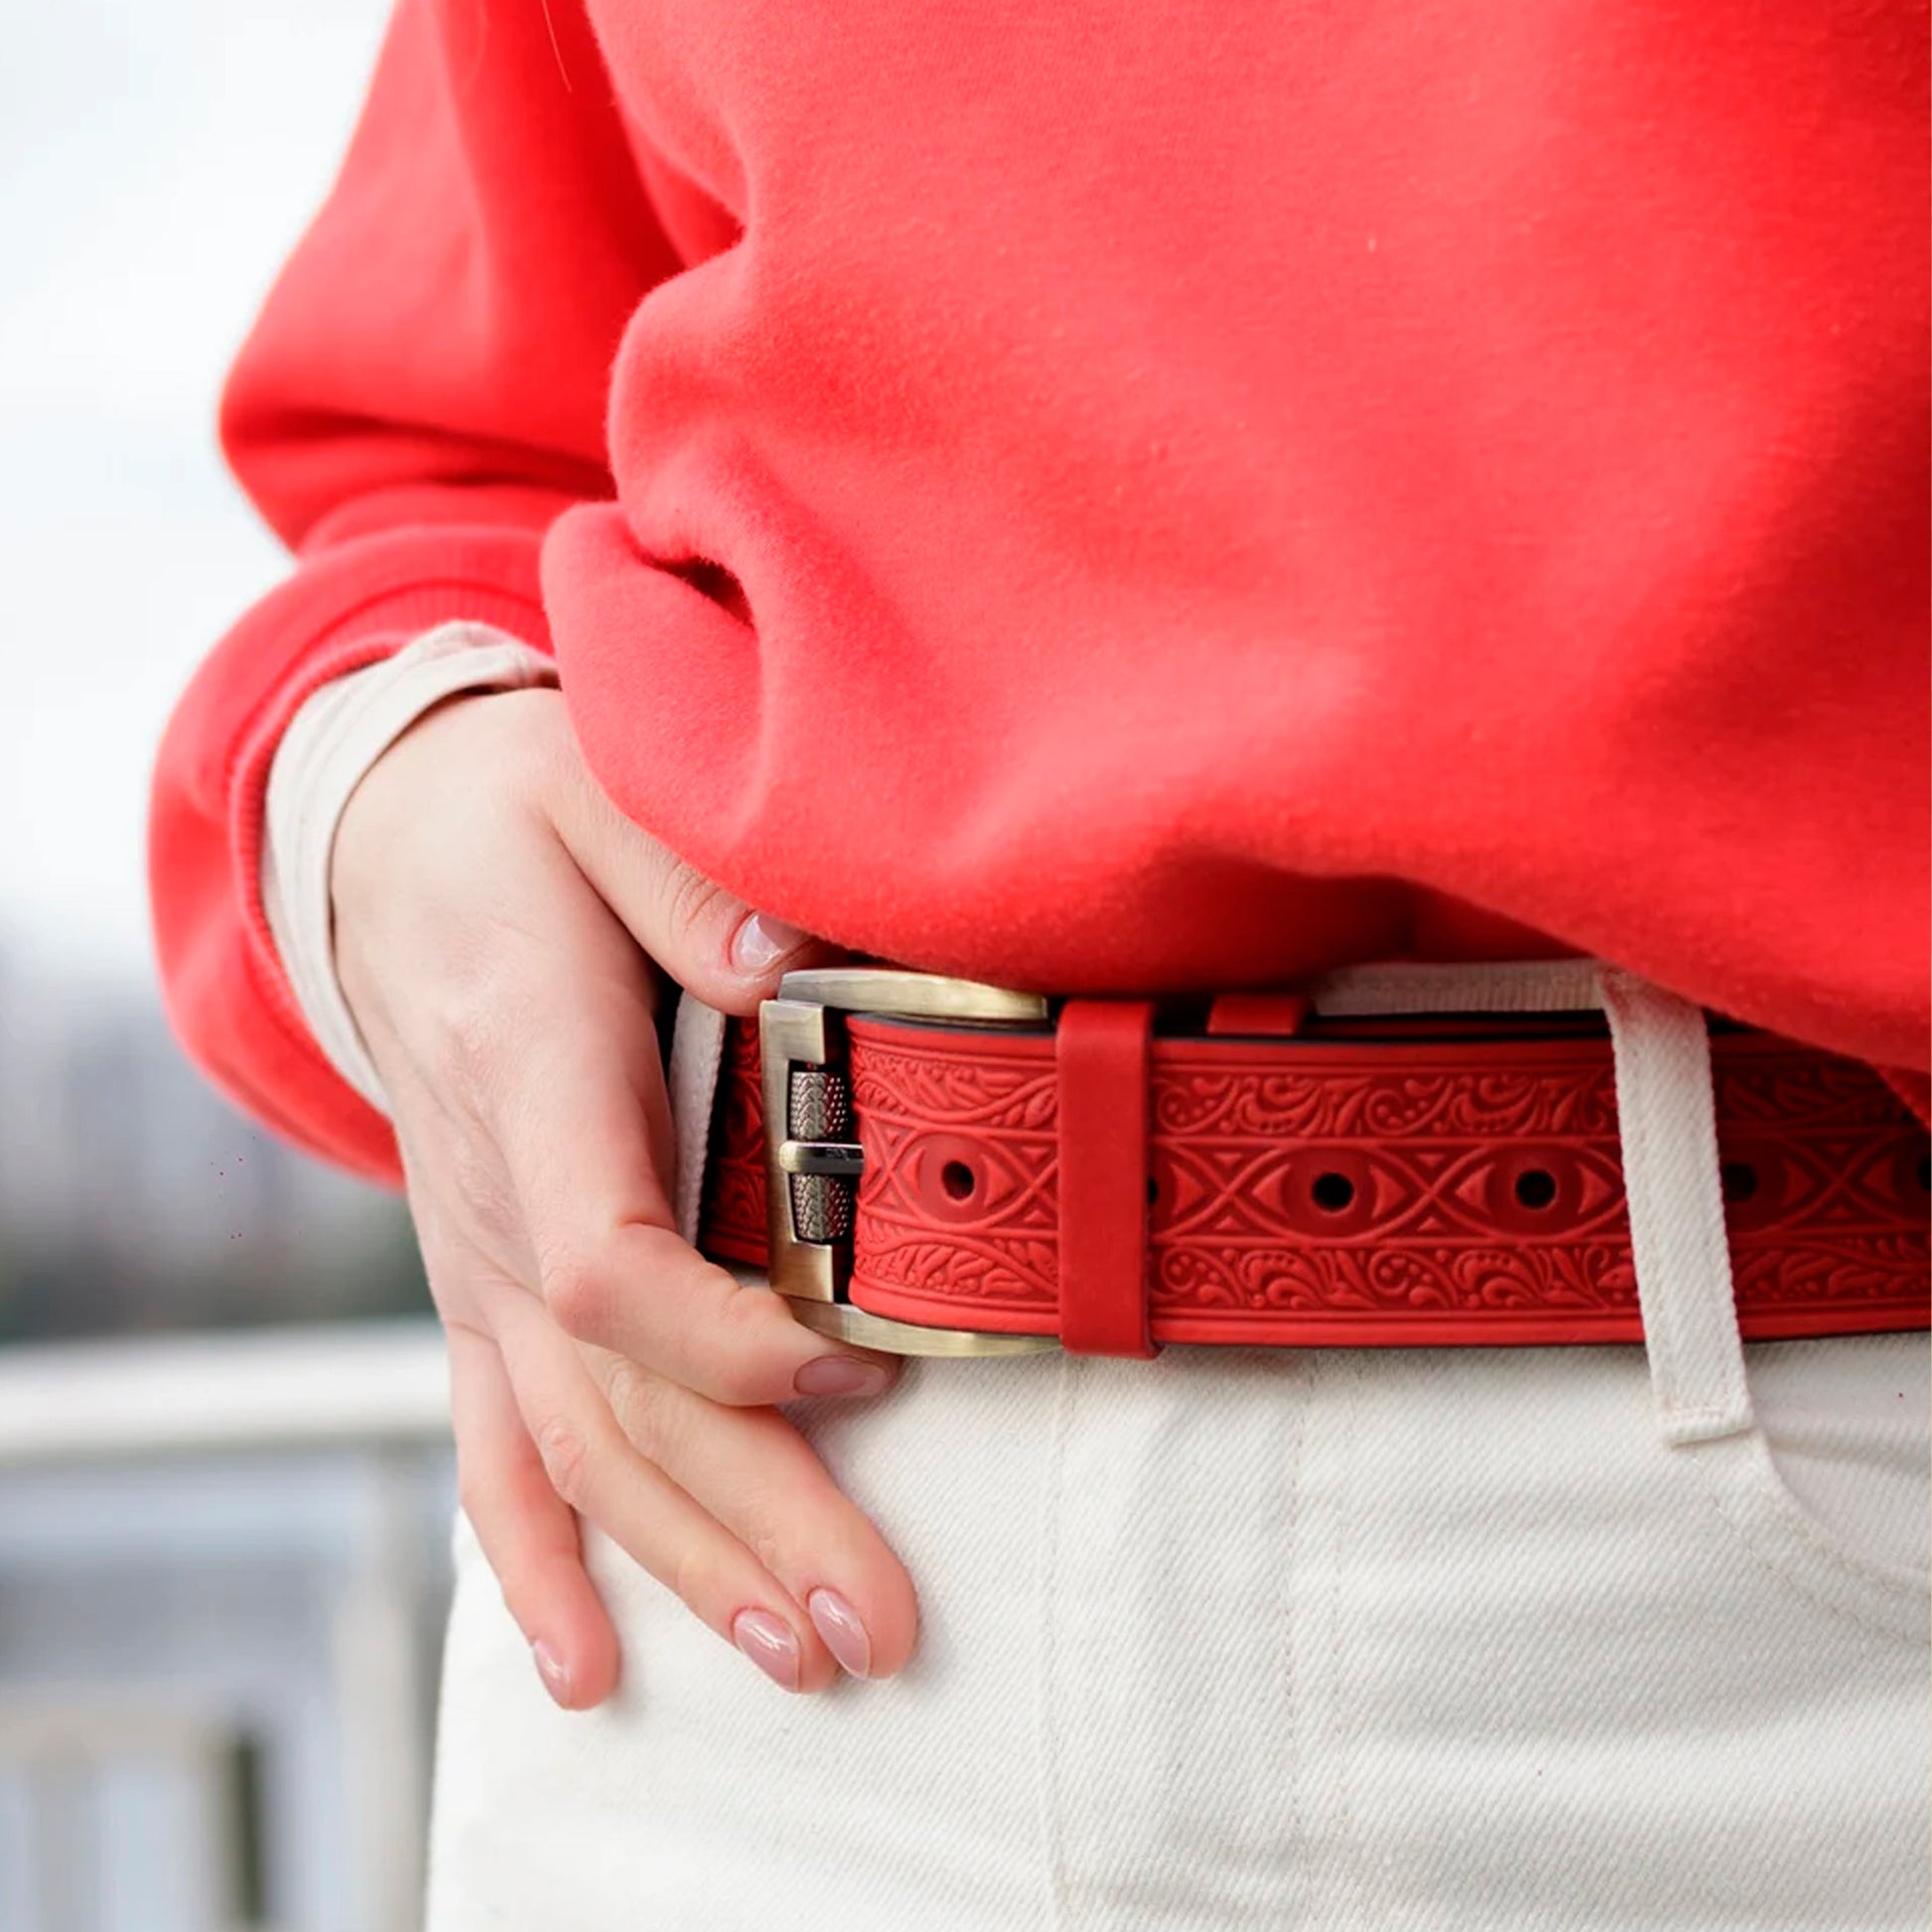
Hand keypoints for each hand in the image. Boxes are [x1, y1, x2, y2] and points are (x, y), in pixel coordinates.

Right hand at [331, 685, 915, 1704]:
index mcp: (532, 1080)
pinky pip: (493, 1446)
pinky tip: (582, 1666)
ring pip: (570, 1448)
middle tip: (872, 1630)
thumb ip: (685, 887)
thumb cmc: (511, 821)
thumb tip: (790, 966)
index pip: (610, 1262)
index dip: (728, 1342)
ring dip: (682, 1564)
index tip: (857, 1371)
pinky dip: (534, 1562)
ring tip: (795, 1661)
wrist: (389, 851)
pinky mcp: (482, 1285)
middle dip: (752, 1521)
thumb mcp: (594, 796)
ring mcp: (479, 1262)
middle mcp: (494, 1202)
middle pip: (618, 1400)